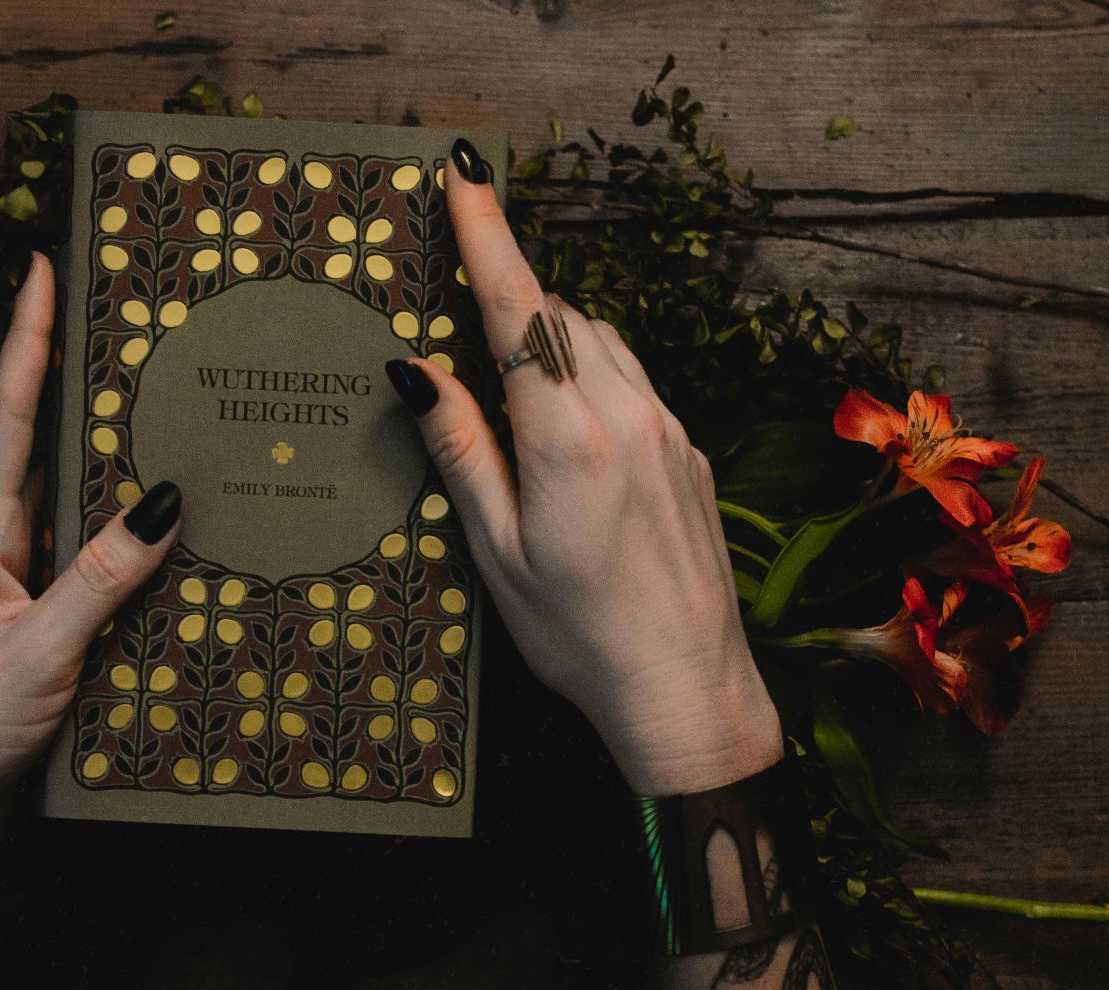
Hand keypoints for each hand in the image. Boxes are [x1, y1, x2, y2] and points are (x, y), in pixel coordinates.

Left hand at [0, 253, 183, 873]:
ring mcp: (16, 585)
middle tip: (123, 311)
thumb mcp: (34, 653)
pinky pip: (91, 558)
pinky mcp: (38, 626)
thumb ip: (98, 579)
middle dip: (74, 371)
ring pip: (71, 497)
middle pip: (40, 439)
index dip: (25, 339)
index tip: (41, 265)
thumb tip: (161, 501)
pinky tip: (171, 527)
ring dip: (108, 448)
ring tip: (164, 395)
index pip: (9, 416)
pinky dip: (127, 530)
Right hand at [383, 144, 780, 796]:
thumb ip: (462, 451)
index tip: (463, 176)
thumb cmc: (581, 638)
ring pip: (603, 343)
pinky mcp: (691, 455)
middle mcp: (631, 416)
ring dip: (553, 335)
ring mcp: (670, 431)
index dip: (488, 237)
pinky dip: (590, 375)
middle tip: (458, 300)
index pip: (520, 310)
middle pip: (562, 316)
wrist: (690, 693)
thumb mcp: (496, 553)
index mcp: (570, 437)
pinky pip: (634, 383)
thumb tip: (417, 371)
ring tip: (506, 374)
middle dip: (511, 295)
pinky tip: (565, 429)